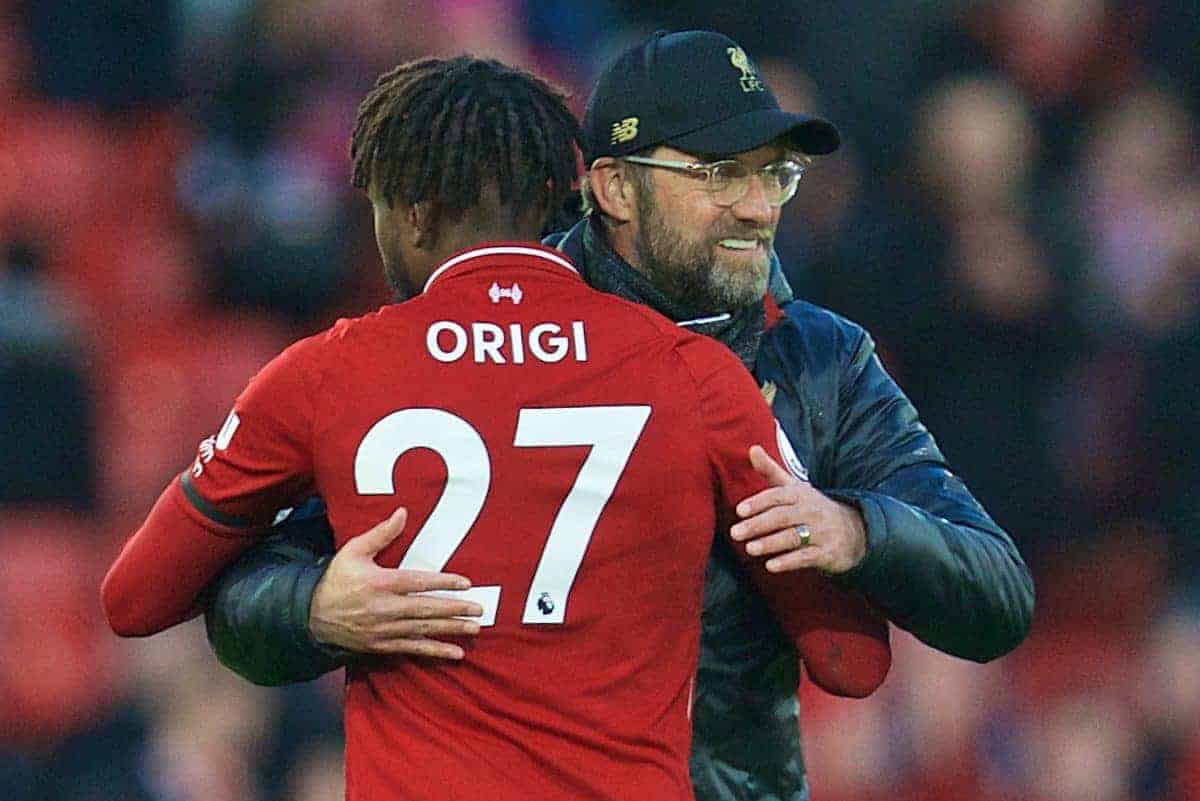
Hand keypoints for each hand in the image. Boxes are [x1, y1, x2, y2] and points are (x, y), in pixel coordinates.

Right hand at [309, 507, 482, 658]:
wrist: (310, 615)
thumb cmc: (336, 579)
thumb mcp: (354, 550)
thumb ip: (381, 533)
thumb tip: (403, 512)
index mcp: (380, 583)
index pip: (417, 582)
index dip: (443, 582)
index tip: (466, 582)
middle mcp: (384, 608)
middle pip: (425, 609)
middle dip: (454, 610)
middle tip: (478, 609)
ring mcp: (384, 629)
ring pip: (423, 630)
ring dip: (450, 630)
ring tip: (474, 629)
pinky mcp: (382, 644)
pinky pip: (413, 648)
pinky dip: (435, 651)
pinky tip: (455, 653)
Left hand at [730, 446, 867, 574]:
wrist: (856, 530)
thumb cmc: (813, 508)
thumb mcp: (795, 488)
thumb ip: (771, 470)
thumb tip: (752, 448)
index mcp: (801, 494)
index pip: (778, 496)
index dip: (758, 502)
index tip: (740, 511)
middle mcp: (812, 511)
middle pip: (782, 517)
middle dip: (758, 524)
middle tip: (735, 533)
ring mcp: (821, 532)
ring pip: (793, 537)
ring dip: (770, 543)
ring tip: (749, 549)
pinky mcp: (828, 553)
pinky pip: (806, 557)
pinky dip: (788, 562)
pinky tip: (771, 566)